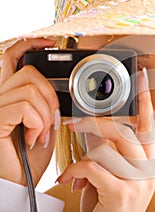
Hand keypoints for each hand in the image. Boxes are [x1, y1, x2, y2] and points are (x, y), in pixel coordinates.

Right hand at [0, 38, 59, 185]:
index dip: (28, 45)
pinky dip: (38, 123)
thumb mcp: (43, 122)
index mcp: (8, 95)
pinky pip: (25, 107)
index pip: (10, 58)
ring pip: (31, 90)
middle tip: (51, 120)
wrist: (22, 182)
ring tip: (41, 134)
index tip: (48, 42)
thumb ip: (42, 101)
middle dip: (50, 96)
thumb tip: (54, 87)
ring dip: (46, 116)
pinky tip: (34, 138)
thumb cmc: (31, 155)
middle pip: (28, 72)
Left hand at [58, 71, 154, 210]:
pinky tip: (69, 178)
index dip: (145, 101)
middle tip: (75, 124)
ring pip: (107, 147)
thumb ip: (111, 151)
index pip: (148, 125)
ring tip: (73, 166)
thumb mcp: (115, 174)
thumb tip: (95, 131)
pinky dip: (74, 170)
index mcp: (149, 162)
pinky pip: (92, 166)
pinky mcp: (122, 193)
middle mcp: (148, 170)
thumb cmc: (110, 203)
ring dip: (83, 154)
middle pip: (123, 131)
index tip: (141, 78)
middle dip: (95, 123)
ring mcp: (138, 182)